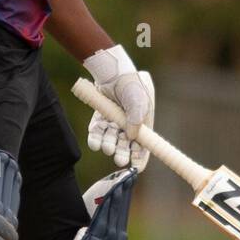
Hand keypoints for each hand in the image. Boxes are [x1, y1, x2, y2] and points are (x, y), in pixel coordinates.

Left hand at [83, 46, 153, 169]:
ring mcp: (113, 121)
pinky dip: (96, 139)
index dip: (141, 157)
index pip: (143, 145)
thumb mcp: (139, 101)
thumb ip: (136, 119)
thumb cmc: (130, 85)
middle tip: (120, 161)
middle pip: (126, 146)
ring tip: (108, 147)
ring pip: (110, 140)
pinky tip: (96, 143)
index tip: (137, 167)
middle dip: (123, 154)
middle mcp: (128, 124)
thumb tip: (131, 136)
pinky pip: (97, 132)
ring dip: (109, 146)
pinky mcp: (100, 117)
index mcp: (143, 123)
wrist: (112, 71)